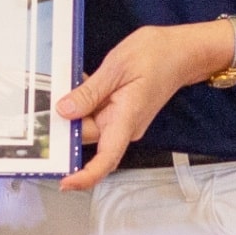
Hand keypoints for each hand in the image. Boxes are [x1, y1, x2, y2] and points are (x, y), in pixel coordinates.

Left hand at [56, 23, 226, 190]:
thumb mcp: (117, 66)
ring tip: (76, 81)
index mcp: (127, 119)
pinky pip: (96, 115)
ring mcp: (123, 121)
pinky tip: (86, 83)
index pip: (106, 159)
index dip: (85, 176)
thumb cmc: (158, 55)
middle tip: (53, 98)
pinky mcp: (121, 114)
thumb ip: (90, 91)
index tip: (65, 182)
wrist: (182, 52)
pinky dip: (85, 102)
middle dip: (68, 122)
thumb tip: (65, 111)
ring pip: (90, 125)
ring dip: (77, 109)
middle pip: (88, 137)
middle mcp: (125, 127)